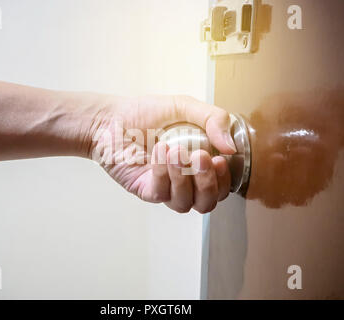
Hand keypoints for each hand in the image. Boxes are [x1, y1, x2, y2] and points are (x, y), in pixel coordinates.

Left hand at [88, 94, 235, 213]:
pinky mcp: (145, 189)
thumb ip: (213, 119)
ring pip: (184, 203)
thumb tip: (231, 147)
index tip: (219, 159)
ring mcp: (164, 187)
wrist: (112, 117)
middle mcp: (184, 181)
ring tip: (174, 150)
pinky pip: (161, 194)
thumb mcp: (185, 107)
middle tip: (199, 156)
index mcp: (198, 165)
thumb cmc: (147, 113)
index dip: (224, 179)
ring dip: (182, 177)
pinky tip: (159, 152)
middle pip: (206, 203)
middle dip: (207, 182)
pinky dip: (162, 173)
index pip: (221, 186)